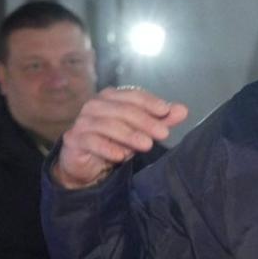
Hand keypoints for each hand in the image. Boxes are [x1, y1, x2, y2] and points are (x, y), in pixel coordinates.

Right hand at [53, 87, 188, 188]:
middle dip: (145, 121)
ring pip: (108, 124)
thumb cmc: (116, 141)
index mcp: (111, 97)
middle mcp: (95, 105)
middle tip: (164, 134)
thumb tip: (183, 110)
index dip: (150, 102)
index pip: (133, 95)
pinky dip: (107, 147)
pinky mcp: (74, 139)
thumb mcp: (142, 131)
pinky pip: (91, 141)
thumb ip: (161, 120)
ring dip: (130, 135)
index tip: (167, 111)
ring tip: (147, 145)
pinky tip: (121, 156)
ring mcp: (82, 121)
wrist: (87, 164)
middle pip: (123, 109)